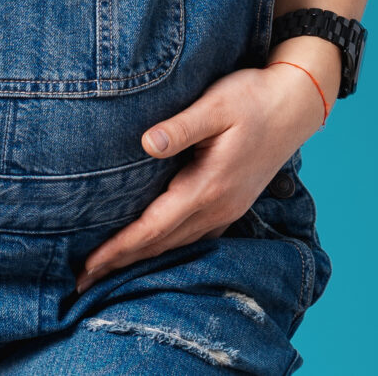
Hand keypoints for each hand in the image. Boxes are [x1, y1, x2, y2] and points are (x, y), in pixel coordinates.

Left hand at [72, 53, 331, 293]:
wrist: (296, 104)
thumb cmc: (251, 98)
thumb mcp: (215, 105)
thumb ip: (180, 128)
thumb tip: (146, 143)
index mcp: (208, 186)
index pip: (153, 228)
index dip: (120, 247)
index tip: (89, 264)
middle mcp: (218, 206)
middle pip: (162, 244)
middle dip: (121, 262)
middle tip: (81, 280)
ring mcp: (228, 208)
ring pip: (177, 243)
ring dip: (142, 258)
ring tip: (107, 270)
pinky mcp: (232, 202)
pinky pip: (194, 235)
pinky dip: (166, 246)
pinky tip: (151, 249)